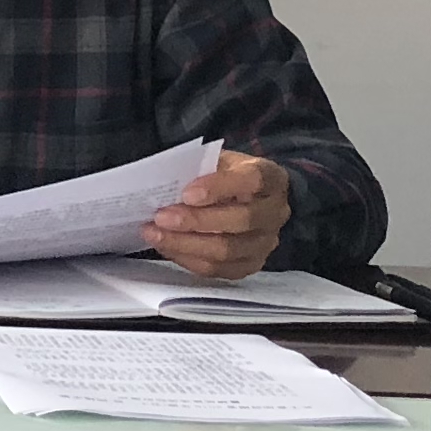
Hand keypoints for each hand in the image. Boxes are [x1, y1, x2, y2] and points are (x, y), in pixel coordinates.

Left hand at [149, 150, 290, 280]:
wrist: (246, 198)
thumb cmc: (227, 175)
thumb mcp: (218, 160)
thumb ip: (200, 169)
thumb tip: (167, 183)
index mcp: (272, 178)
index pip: (253, 180)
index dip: (220, 187)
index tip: (187, 193)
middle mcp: (276, 212)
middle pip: (242, 221)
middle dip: (196, 221)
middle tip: (161, 217)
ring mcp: (265, 242)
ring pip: (228, 250)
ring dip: (186, 244)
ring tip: (155, 234)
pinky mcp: (250, 264)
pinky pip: (219, 269)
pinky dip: (188, 259)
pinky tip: (167, 247)